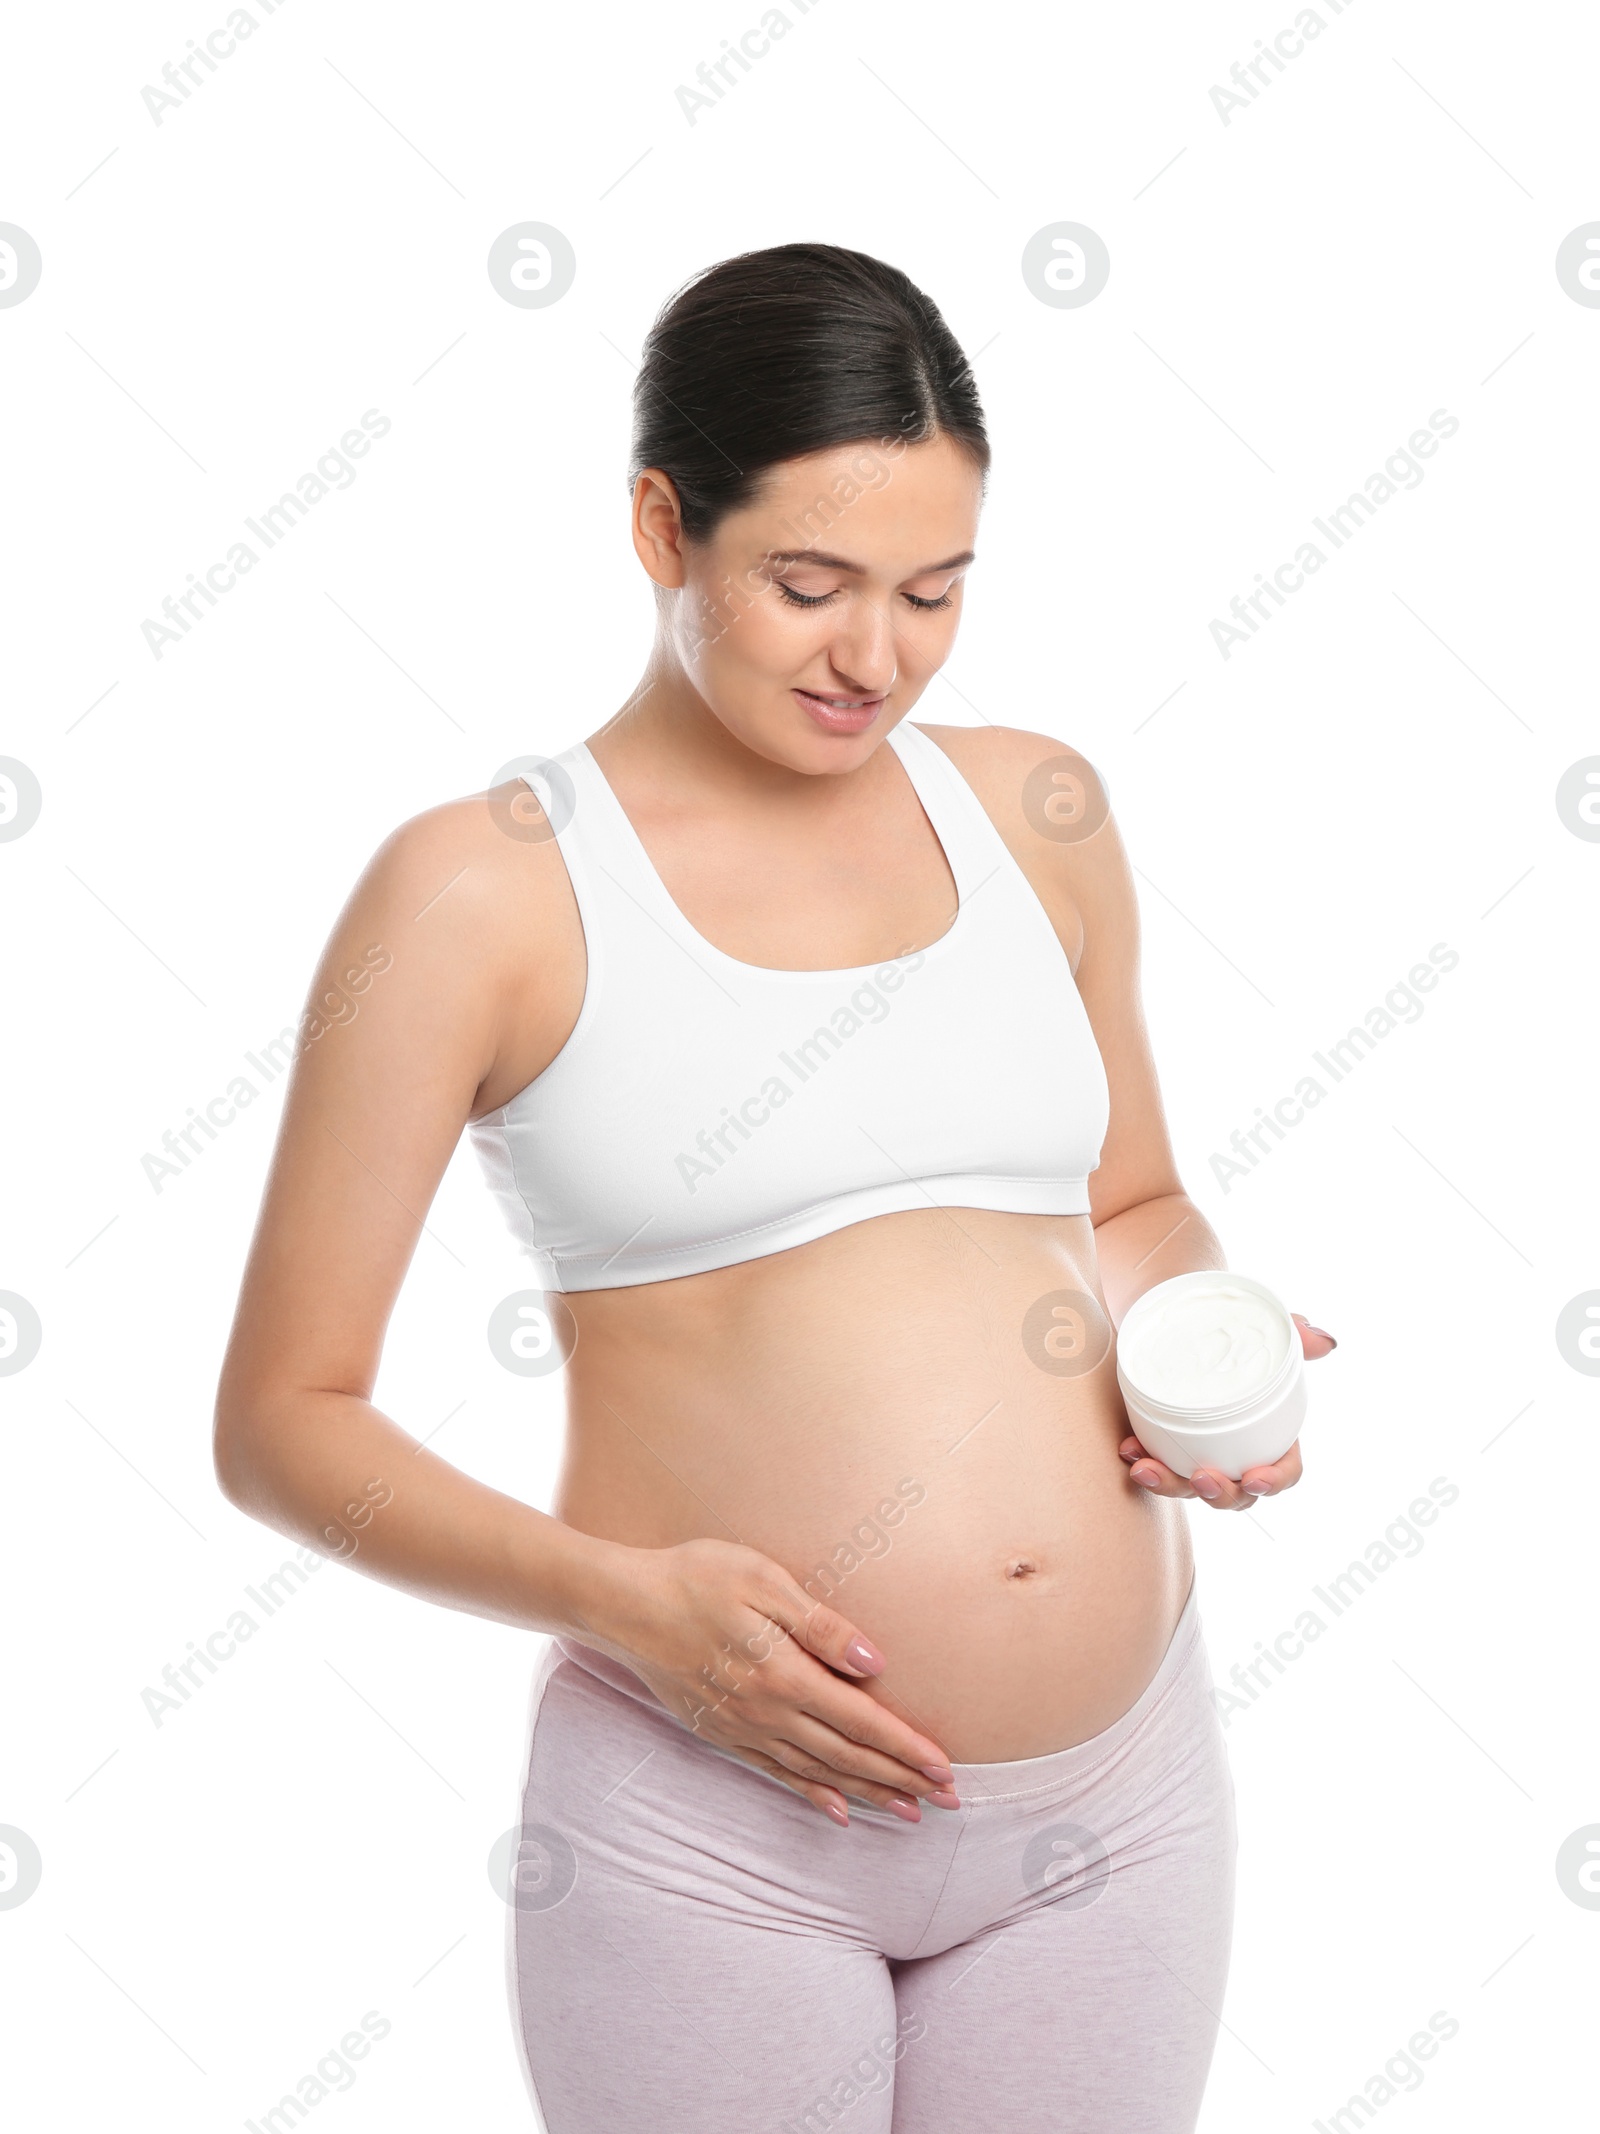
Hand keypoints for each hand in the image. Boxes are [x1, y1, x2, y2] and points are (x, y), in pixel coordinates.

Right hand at [585, 1536, 959, 1825]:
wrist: (622, 1606)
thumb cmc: (696, 1578)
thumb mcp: (764, 1582)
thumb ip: (821, 1626)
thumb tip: (875, 1662)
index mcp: (783, 1674)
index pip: (860, 1720)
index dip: (906, 1747)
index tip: (945, 1769)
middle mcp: (767, 1712)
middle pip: (847, 1755)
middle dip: (900, 1779)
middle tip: (949, 1802)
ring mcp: (743, 1728)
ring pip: (817, 1772)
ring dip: (866, 1793)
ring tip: (907, 1813)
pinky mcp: (722, 1733)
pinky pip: (776, 1774)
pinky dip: (812, 1794)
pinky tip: (835, 1810)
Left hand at [1118, 1312, 1335, 1510]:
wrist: (1168, 1306)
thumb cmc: (1223, 1321)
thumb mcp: (1257, 1323)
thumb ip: (1294, 1334)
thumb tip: (1324, 1343)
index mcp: (1270, 1431)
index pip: (1283, 1470)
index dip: (1274, 1482)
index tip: (1254, 1478)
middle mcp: (1234, 1448)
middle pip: (1237, 1493)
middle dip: (1221, 1495)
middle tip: (1202, 1478)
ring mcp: (1195, 1449)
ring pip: (1188, 1488)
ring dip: (1169, 1486)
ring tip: (1148, 1469)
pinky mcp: (1160, 1442)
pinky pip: (1153, 1464)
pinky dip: (1140, 1461)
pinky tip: (1129, 1450)